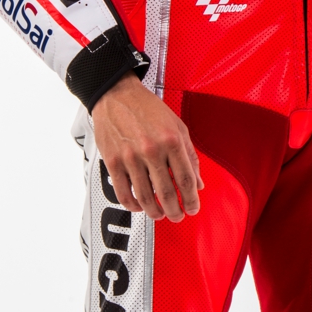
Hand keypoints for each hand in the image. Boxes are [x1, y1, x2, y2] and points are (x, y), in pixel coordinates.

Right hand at [90, 75, 202, 222]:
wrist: (116, 94)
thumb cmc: (148, 109)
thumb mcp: (177, 126)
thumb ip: (189, 156)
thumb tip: (198, 183)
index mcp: (171, 140)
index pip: (185, 179)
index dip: (191, 199)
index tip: (192, 209)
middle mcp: (152, 150)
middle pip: (166, 192)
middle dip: (174, 211)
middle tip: (177, 217)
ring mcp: (130, 157)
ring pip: (145, 196)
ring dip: (154, 212)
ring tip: (159, 215)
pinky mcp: (113, 161)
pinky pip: (123, 192)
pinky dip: (132, 204)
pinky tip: (139, 206)